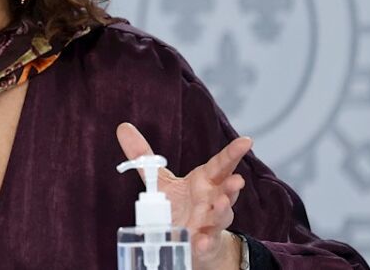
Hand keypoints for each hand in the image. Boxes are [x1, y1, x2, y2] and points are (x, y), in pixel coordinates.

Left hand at [117, 123, 250, 269]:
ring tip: (221, 204)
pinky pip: (207, 241)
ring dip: (222, 211)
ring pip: (222, 216)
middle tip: (237, 180)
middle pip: (227, 191)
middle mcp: (213, 199)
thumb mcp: (160, 180)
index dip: (233, 152)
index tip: (246, 140)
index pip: (222, 164)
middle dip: (232, 186)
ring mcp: (211, 221)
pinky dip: (205, 241)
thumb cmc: (181, 205)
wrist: (188, 238)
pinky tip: (201, 241)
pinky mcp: (204, 240)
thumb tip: (123, 127)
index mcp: (206, 181)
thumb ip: (144, 156)